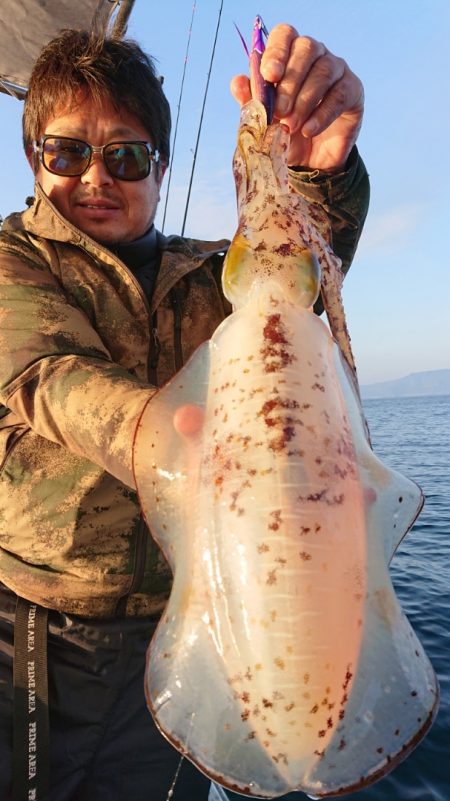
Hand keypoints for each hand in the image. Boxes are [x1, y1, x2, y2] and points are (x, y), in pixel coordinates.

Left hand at [230, 23, 363, 170]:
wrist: (312, 160)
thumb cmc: (287, 131)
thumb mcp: (266, 120)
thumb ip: (252, 101)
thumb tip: (237, 82)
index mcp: (290, 54)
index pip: (285, 35)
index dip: (277, 51)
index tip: (269, 76)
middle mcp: (316, 54)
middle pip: (305, 49)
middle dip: (289, 82)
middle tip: (279, 111)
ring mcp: (337, 69)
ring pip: (322, 72)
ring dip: (304, 102)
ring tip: (292, 126)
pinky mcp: (353, 89)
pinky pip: (339, 95)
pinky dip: (321, 114)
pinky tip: (308, 130)